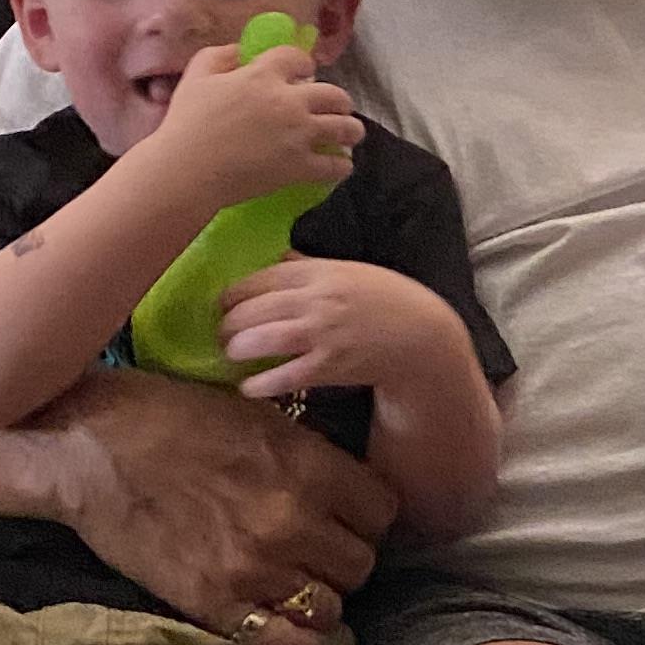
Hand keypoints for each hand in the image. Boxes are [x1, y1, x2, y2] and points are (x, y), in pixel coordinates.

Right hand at [35, 363, 392, 644]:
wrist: (88, 447)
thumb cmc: (168, 416)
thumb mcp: (255, 415)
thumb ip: (307, 455)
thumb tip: (344, 483)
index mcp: (308, 467)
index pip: (384, 513)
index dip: (367, 516)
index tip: (347, 516)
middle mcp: (292, 522)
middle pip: (362, 565)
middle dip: (344, 558)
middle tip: (317, 550)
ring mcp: (253, 569)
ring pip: (330, 608)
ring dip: (317, 598)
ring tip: (295, 583)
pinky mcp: (213, 604)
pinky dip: (293, 641)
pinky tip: (283, 623)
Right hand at [153, 39, 363, 208]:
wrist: (186, 170)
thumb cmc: (185, 123)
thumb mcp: (196, 77)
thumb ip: (219, 56)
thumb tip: (239, 51)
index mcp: (263, 75)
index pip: (298, 58)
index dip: (304, 64)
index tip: (305, 73)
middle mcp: (289, 101)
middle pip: (334, 94)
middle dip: (339, 100)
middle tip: (336, 107)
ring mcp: (299, 135)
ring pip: (345, 127)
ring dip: (351, 129)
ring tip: (349, 134)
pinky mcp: (301, 167)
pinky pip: (336, 165)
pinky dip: (342, 165)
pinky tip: (339, 165)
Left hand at [218, 258, 465, 404]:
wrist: (421, 338)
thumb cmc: (386, 301)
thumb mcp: (350, 271)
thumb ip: (310, 266)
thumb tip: (277, 258)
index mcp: (320, 272)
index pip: (261, 278)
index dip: (234, 292)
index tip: (224, 303)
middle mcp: (316, 300)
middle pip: (252, 309)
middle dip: (228, 323)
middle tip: (223, 333)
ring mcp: (321, 334)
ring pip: (260, 340)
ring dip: (237, 349)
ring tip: (232, 354)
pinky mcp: (328, 366)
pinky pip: (283, 376)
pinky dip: (259, 384)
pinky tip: (249, 387)